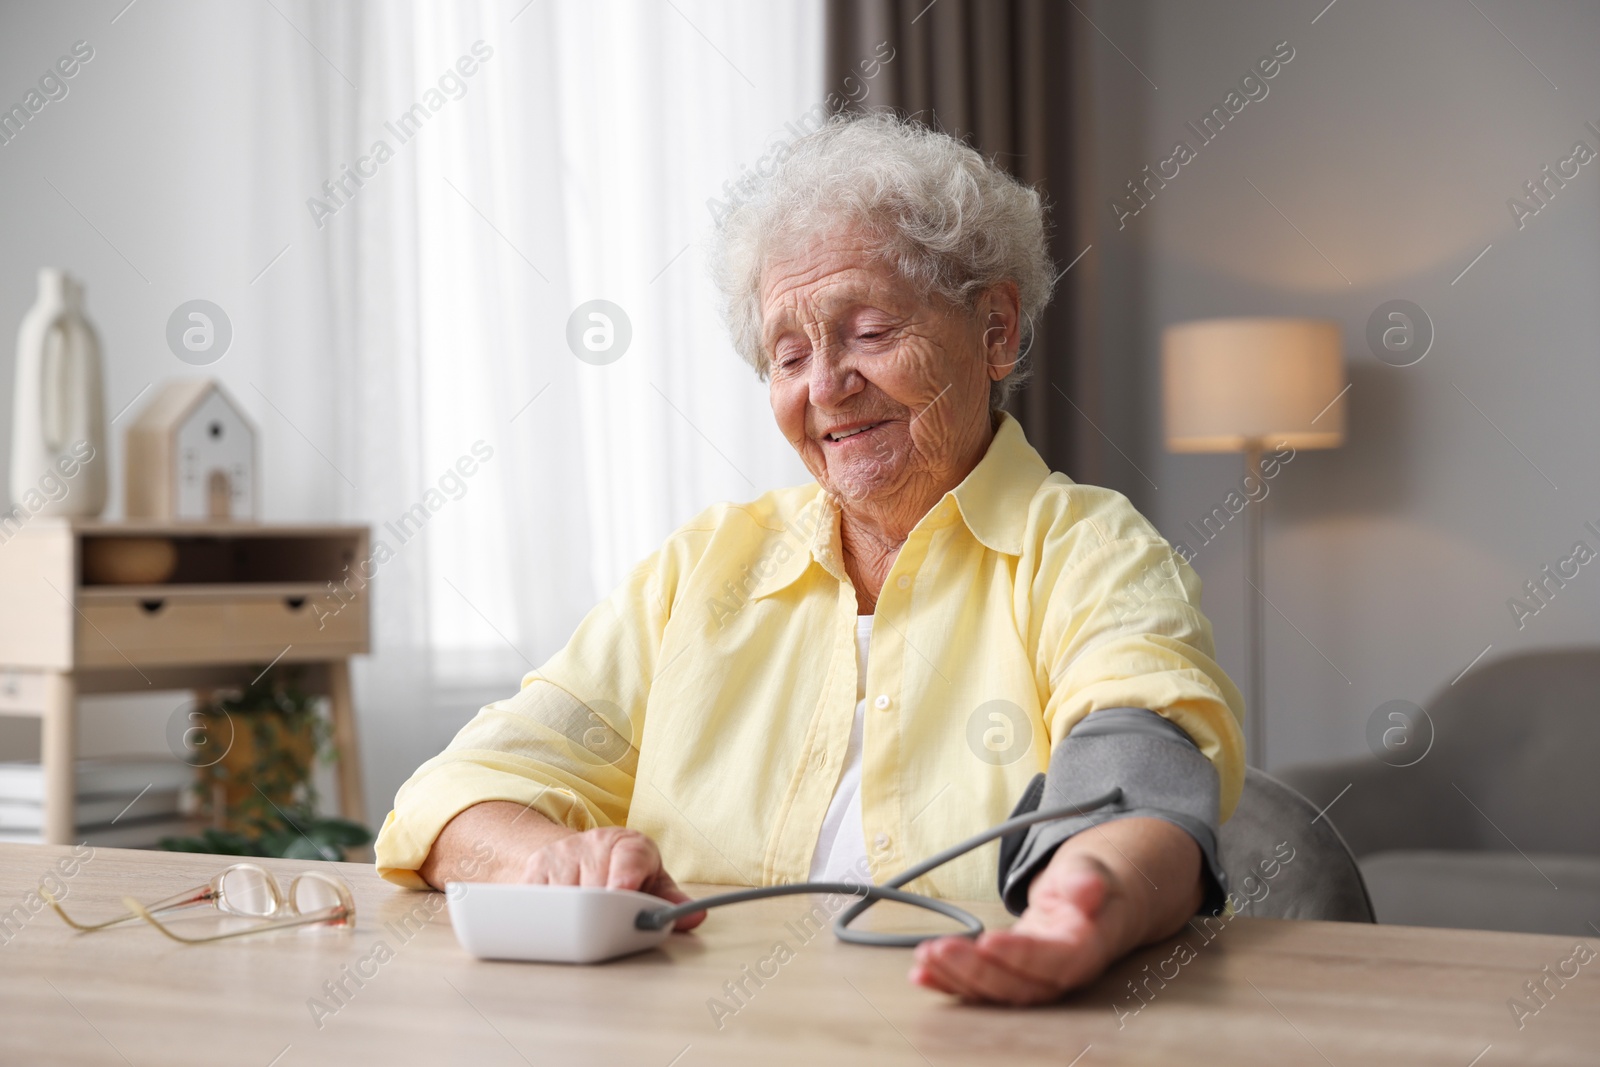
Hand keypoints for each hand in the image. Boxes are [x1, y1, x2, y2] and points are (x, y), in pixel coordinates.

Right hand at [520, 826, 705, 930]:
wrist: (579, 853)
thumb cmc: (623, 872)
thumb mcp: (652, 881)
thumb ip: (670, 901)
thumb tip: (693, 916)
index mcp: (630, 844)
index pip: (630, 857)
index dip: (625, 877)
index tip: (620, 894)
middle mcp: (594, 843)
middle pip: (596, 887)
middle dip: (602, 917)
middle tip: (608, 936)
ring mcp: (562, 855)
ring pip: (565, 898)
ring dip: (574, 923)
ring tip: (585, 934)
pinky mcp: (534, 869)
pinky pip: (538, 901)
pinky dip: (548, 921)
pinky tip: (558, 927)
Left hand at [909, 817, 1201, 1004]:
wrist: (1097, 899)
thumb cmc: (1092, 883)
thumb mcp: (1091, 869)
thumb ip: (1086, 879)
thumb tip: (1088, 888)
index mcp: (1085, 948)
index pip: (1055, 961)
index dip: (1021, 956)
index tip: (988, 941)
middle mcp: (1058, 972)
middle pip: (1020, 986)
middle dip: (976, 972)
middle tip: (940, 949)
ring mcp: (1033, 977)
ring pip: (996, 992)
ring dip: (957, 979)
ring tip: (925, 959)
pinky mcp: (1011, 974)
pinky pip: (981, 985)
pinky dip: (950, 981)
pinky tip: (922, 973)